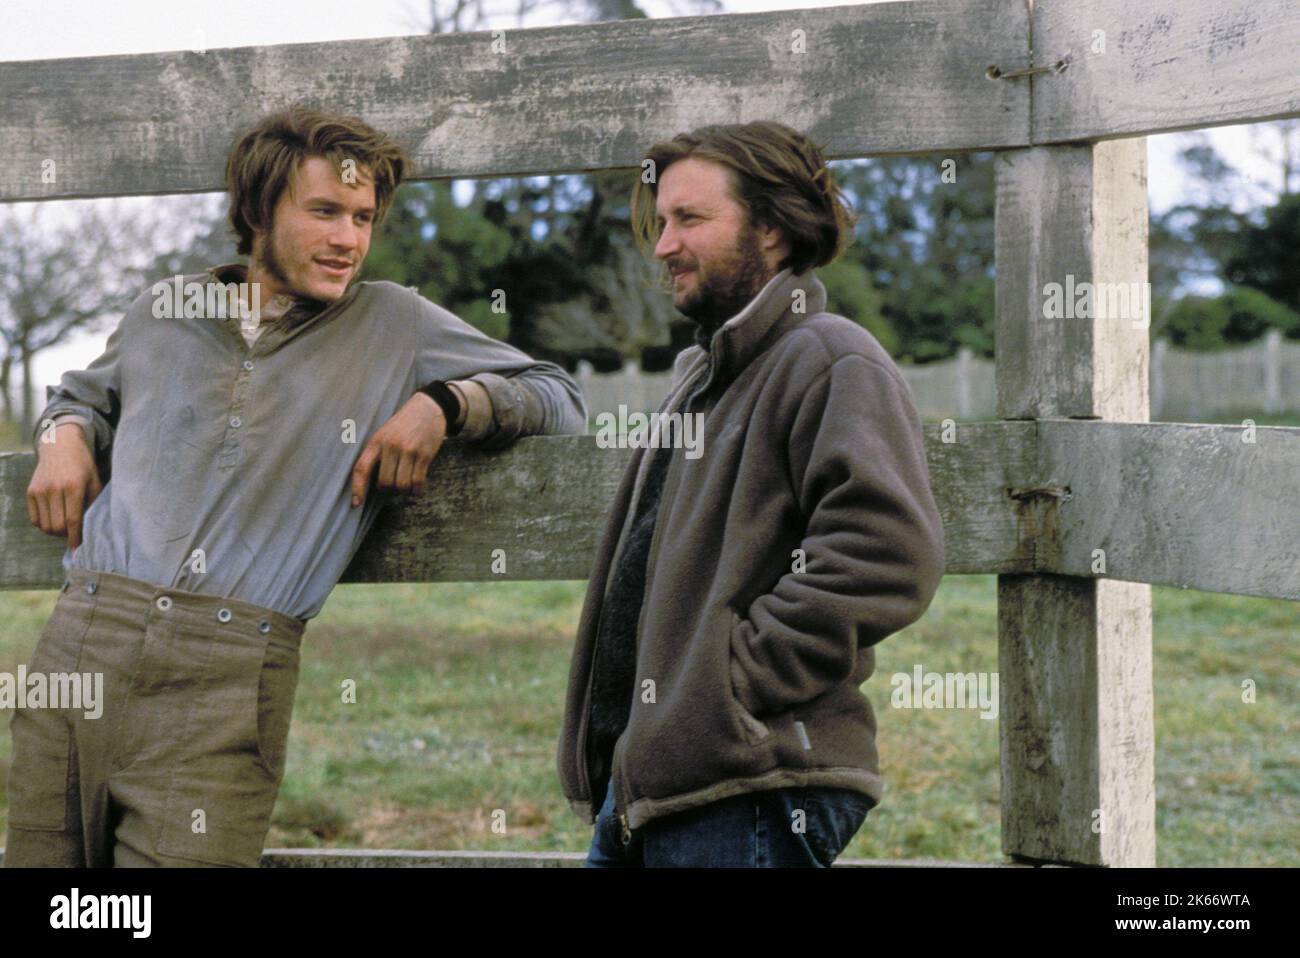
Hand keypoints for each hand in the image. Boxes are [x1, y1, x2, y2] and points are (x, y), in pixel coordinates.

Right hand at [26, 422, 101, 550]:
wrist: (61, 447)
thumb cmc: (84, 468)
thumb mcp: (95, 483)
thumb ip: (94, 505)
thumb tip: (93, 530)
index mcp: (74, 486)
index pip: (73, 520)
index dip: (75, 538)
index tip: (78, 549)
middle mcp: (54, 488)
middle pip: (57, 526)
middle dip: (66, 535)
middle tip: (74, 532)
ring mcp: (40, 490)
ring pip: (45, 526)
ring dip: (55, 531)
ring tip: (65, 524)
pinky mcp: (30, 491)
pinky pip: (35, 519)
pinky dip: (44, 524)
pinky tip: (54, 517)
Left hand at [350, 392, 446, 506]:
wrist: (428, 407)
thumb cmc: (404, 424)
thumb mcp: (385, 433)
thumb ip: (378, 453)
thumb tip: (372, 481)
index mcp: (377, 441)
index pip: (362, 468)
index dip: (358, 488)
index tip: (356, 504)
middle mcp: (391, 446)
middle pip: (385, 483)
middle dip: (389, 490)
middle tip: (394, 487)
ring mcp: (409, 450)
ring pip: (402, 485)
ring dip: (405, 491)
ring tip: (407, 486)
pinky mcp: (425, 454)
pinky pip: (418, 482)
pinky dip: (417, 490)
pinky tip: (417, 489)